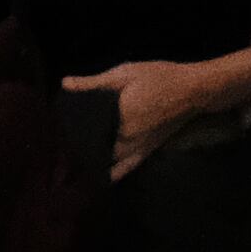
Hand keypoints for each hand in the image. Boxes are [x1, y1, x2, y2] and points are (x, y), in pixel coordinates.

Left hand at [61, 59, 205, 175]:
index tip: (57, 127)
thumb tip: (64, 84)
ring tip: (75, 159)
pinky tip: (100, 178)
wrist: (192, 90)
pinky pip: (124, 170)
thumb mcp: (125, 73)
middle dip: (77, 146)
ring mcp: (136, 149)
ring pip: (106, 162)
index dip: (68, 129)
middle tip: (63, 140)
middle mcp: (124, 139)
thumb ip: (94, 82)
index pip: (84, 129)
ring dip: (91, 161)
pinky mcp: (146, 152)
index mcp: (116, 118)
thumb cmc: (158, 77)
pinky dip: (111, 175)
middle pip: (92, 148)